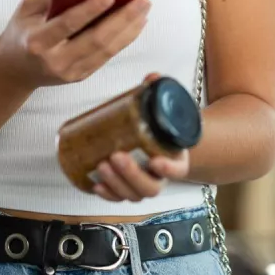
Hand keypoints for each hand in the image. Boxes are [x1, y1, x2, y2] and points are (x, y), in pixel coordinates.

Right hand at [0, 0, 150, 90]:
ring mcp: (71, 72)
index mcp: (37, 41)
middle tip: (142, 0)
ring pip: (107, 50)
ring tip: (144, 9)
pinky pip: (108, 56)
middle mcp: (55, 60)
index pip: (67, 25)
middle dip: (122, 19)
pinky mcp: (81, 76)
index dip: (89, 10)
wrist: (15, 70)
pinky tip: (136, 24)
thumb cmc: (21, 31)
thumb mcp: (26, 8)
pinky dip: (125, 39)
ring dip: (129, 29)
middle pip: (95, 40)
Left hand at [91, 73, 190, 202]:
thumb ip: (158, 93)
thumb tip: (152, 76)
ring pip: (133, 195)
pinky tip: (96, 184)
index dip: (168, 170)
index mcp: (177, 160)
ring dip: (116, 184)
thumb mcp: (163, 110)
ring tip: (101, 165)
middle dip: (131, 175)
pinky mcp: (127, 188)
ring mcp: (143, 185)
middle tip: (116, 156)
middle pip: (151, 187)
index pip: (178, 170)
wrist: (160, 143)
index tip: (155, 161)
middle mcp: (161, 178)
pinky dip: (108, 195)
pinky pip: (119, 198)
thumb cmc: (159, 127)